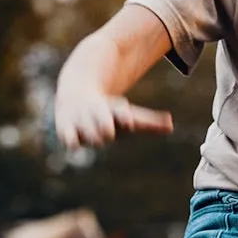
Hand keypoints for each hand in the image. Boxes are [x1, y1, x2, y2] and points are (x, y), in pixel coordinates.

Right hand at [54, 79, 172, 150]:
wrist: (75, 94)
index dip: (124, 117)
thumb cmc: (107, 110)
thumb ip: (149, 123)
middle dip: (106, 128)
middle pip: (104, 127)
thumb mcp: (128, 114)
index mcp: (115, 110)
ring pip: (88, 134)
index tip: (128, 121)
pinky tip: (75, 142)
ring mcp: (81, 121)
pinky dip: (72, 140)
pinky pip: (69, 139)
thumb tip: (171, 125)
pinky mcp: (66, 129)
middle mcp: (97, 114)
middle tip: (107, 130)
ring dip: (92, 136)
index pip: (120, 114)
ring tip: (93, 135)